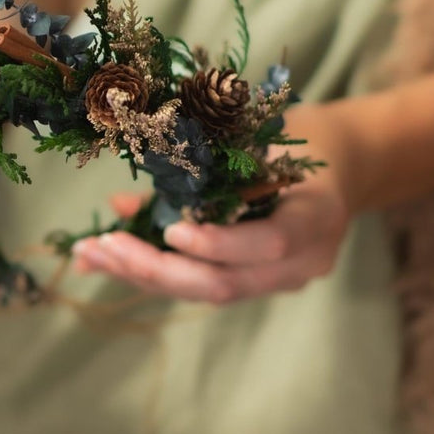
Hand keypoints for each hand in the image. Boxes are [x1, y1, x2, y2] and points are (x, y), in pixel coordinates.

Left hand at [71, 102, 362, 304]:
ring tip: (89, 255)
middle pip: (226, 284)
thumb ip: (208, 168)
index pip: (269, 244)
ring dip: (142, 276)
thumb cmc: (301, 141)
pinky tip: (103, 261)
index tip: (171, 229)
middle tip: (103, 246)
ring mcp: (278, 281)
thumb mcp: (262, 140)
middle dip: (158, 269)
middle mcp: (303, 263)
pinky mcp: (254, 285)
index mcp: (318, 219)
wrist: (343, 166)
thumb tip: (125, 203)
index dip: (219, 243)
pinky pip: (199, 286)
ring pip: (206, 293)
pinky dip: (150, 274)